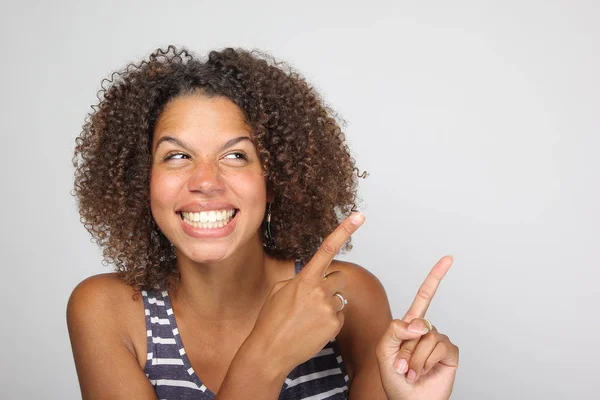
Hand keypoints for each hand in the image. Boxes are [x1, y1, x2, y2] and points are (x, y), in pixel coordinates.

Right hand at [246, 212, 364, 375]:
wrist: (270, 350)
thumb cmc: (270, 320)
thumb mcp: (279, 290)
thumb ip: (299, 280)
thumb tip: (313, 280)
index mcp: (305, 278)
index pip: (328, 248)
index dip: (345, 230)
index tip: (360, 216)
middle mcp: (320, 291)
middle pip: (340, 277)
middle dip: (331, 284)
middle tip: (314, 297)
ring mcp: (329, 309)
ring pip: (339, 299)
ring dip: (327, 305)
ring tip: (307, 318)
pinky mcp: (335, 326)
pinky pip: (339, 316)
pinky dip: (328, 321)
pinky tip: (312, 329)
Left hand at [376, 256, 459, 399]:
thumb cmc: (392, 378)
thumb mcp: (383, 350)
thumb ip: (395, 329)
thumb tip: (420, 323)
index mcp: (410, 325)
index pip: (424, 296)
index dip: (435, 277)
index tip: (448, 258)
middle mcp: (427, 330)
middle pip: (417, 322)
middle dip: (404, 347)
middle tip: (399, 365)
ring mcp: (439, 341)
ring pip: (427, 336)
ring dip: (413, 358)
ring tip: (410, 372)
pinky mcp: (450, 354)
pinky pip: (439, 347)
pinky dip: (426, 361)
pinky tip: (423, 372)